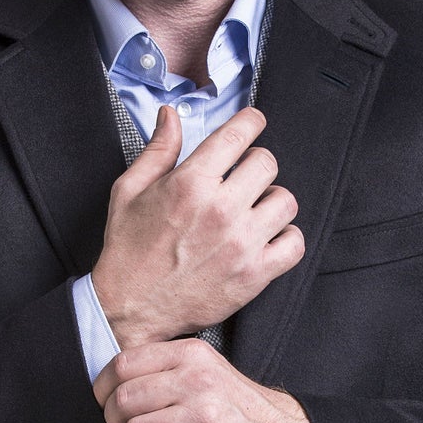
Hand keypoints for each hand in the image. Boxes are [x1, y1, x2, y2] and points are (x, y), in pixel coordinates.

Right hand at [91, 103, 303, 345]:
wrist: (128, 308)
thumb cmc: (128, 250)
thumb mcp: (129, 191)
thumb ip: (157, 150)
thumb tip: (171, 115)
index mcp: (190, 183)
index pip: (239, 134)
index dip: (251, 122)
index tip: (253, 124)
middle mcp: (220, 210)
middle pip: (267, 163)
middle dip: (256, 164)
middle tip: (243, 177)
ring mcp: (241, 244)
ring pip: (285, 201)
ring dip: (272, 200)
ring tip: (254, 209)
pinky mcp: (254, 275)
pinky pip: (295, 244)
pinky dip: (287, 238)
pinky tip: (267, 237)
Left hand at [93, 336, 320, 422]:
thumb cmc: (236, 406)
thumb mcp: (205, 369)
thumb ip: (165, 369)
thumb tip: (113, 382)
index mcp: (191, 356)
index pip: (123, 364)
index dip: (104, 387)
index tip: (106, 400)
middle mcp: (197, 382)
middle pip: (124, 399)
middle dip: (116, 420)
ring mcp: (204, 418)